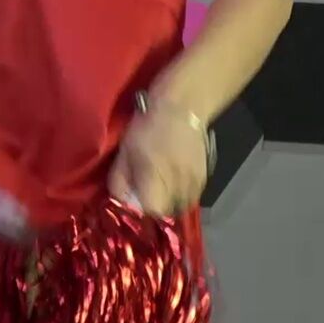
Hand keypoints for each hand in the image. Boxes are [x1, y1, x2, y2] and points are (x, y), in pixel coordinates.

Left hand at [107, 100, 209, 217]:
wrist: (181, 109)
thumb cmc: (146, 128)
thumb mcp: (124, 152)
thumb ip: (119, 181)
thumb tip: (120, 201)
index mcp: (155, 177)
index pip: (152, 211)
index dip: (142, 210)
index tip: (136, 201)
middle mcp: (177, 184)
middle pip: (167, 213)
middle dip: (156, 208)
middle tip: (148, 195)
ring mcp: (194, 182)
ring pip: (181, 206)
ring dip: (170, 203)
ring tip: (162, 189)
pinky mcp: (204, 177)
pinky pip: (192, 196)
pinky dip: (182, 195)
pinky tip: (175, 182)